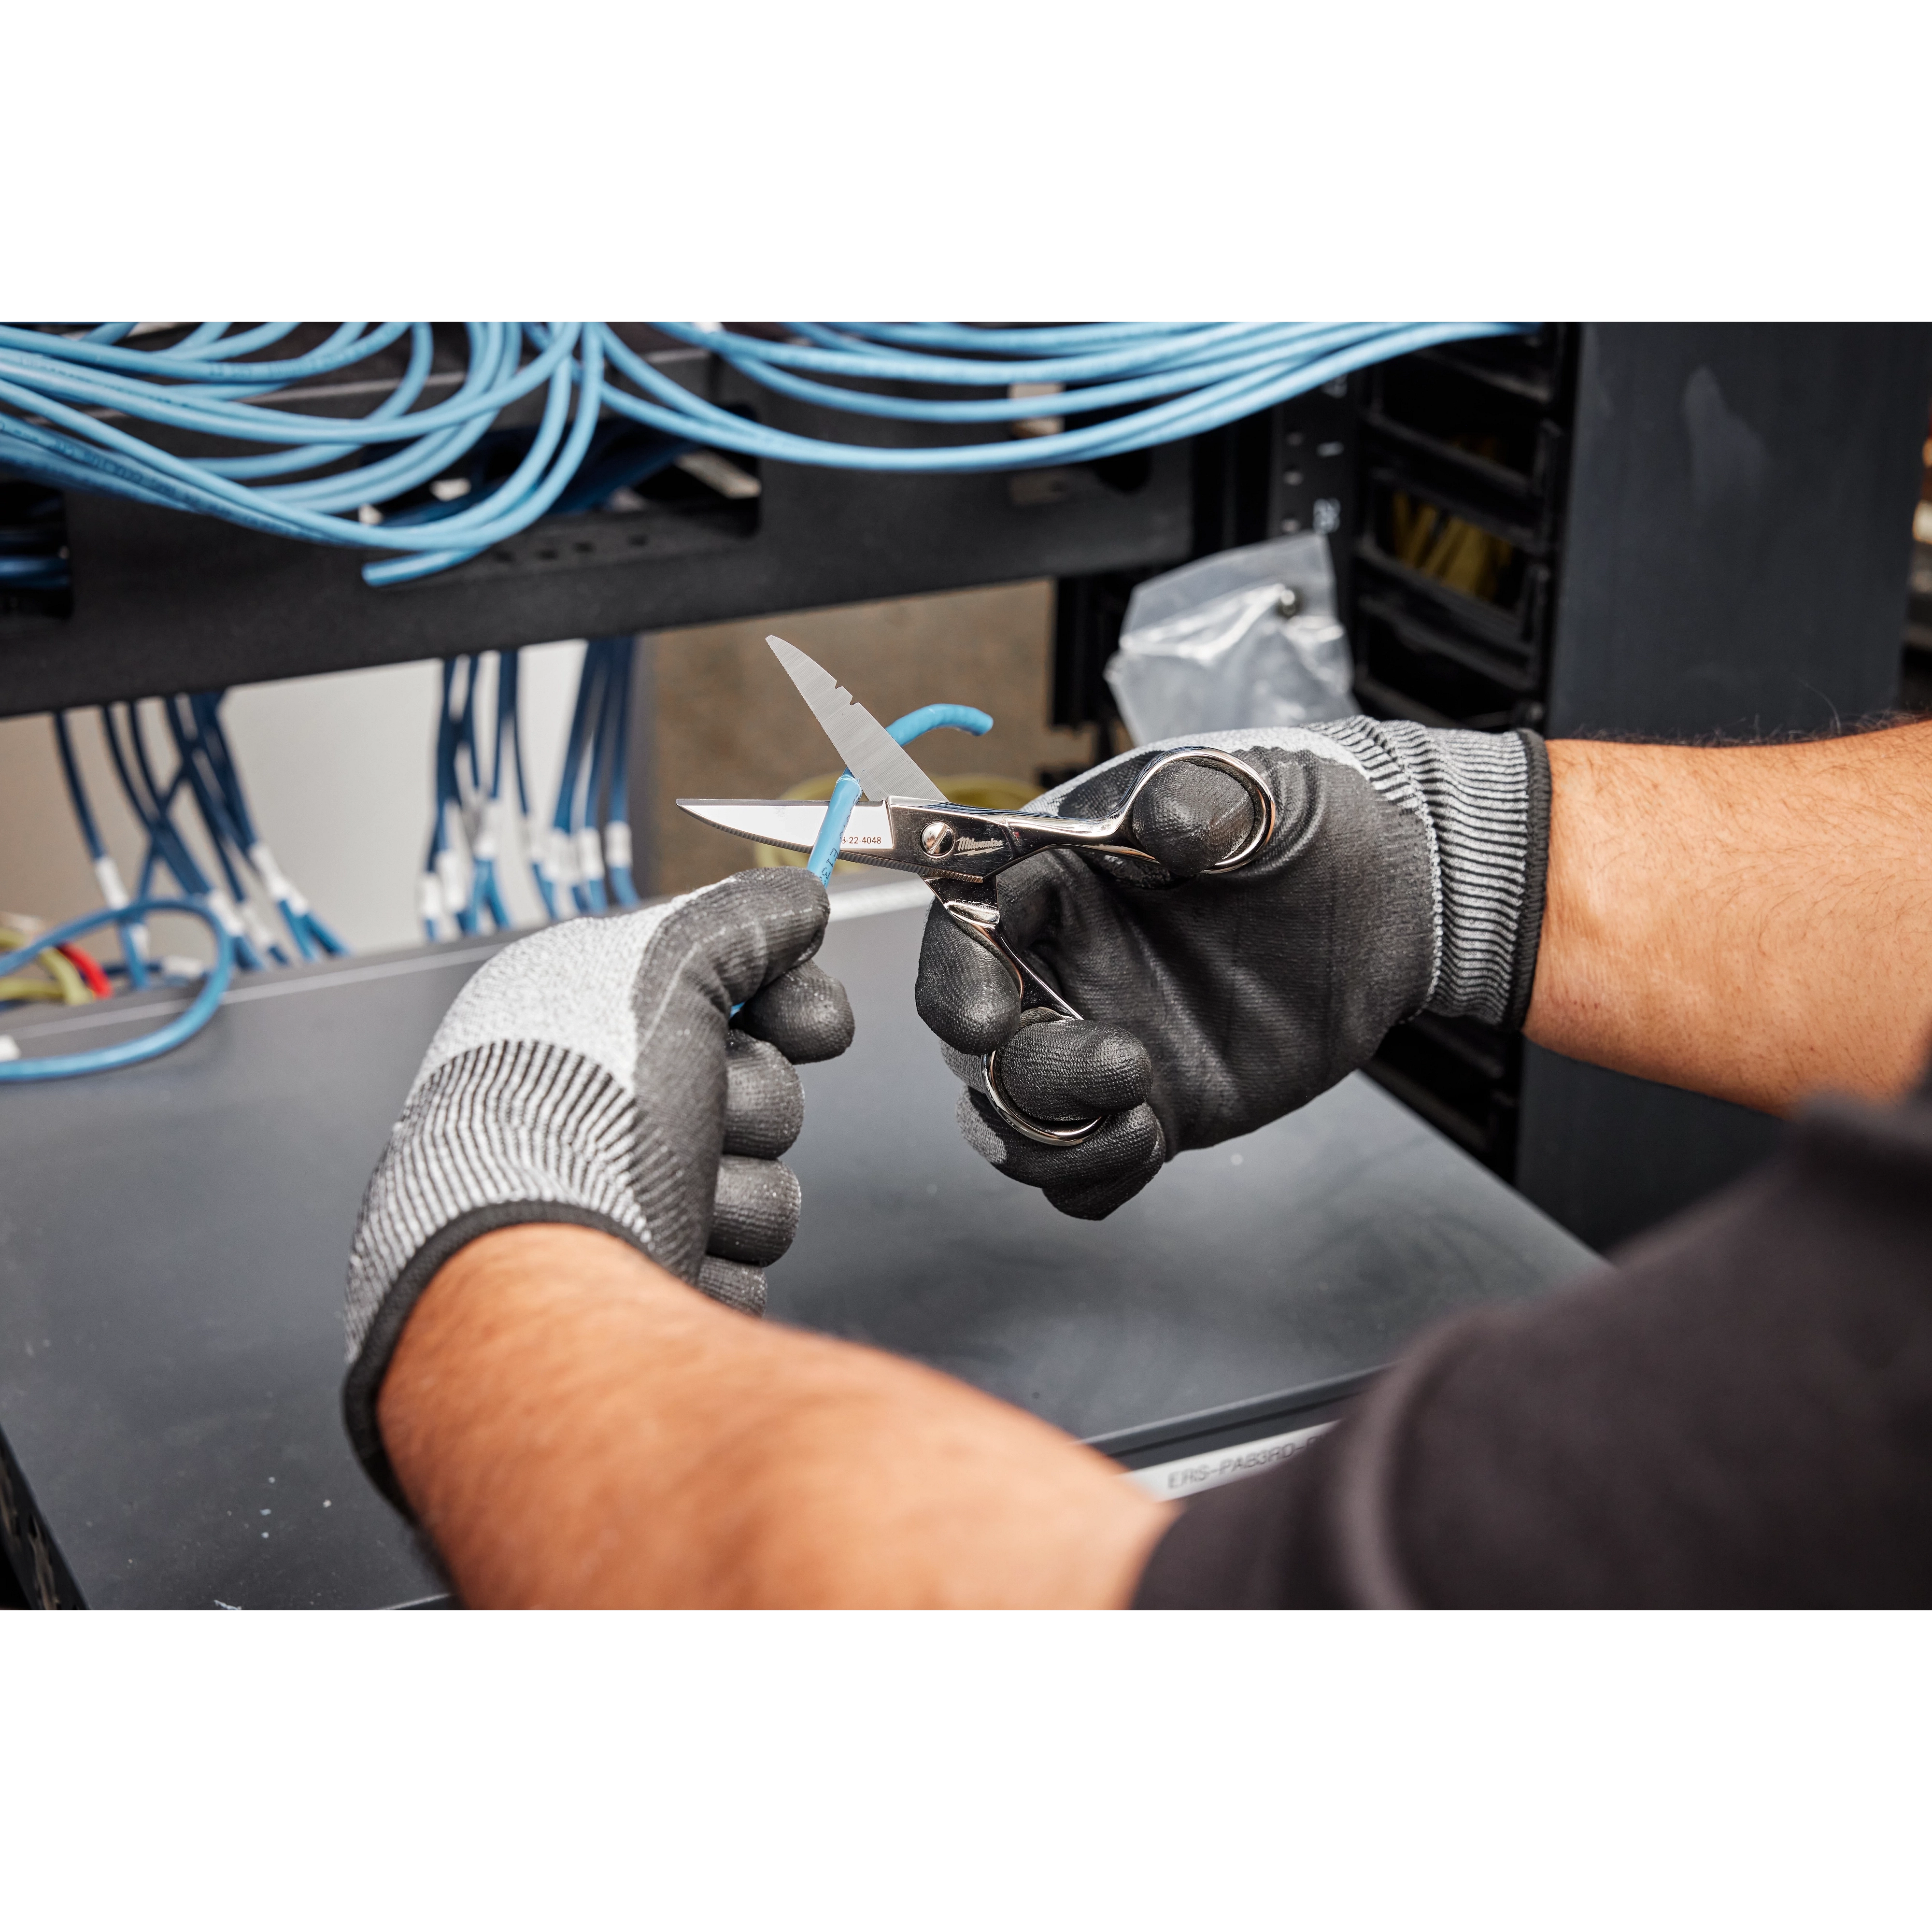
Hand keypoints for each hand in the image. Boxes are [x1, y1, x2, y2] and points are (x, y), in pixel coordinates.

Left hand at [344, 868, 851, 1497]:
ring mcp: (618, 1201)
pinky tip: (663, 1252)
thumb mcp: (665, 963)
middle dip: (752, 1108)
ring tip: (668, 1196)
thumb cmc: (570, 1117)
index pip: (726, 994)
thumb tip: (798, 897)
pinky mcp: (641, 1284)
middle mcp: (595, 1105)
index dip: (788, 1007)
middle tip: (699, 1112)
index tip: (812, 1025)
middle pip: (758, 1093)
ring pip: (758, 1189)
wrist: (529, 1273)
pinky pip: (739, 1269)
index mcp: (584, 1018)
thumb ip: (744, 917)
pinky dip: (718, 1262)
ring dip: (737, 1195)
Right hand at [915, 722, 1547, 1218]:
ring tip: (1145, 1119)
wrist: (1383, 897)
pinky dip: (1093, 1176)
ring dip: (1055, 1139)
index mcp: (1053, 886)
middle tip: (1125, 1064)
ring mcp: (1096, 1045)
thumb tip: (1160, 825)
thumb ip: (1195, 806)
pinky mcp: (1149, 1107)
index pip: (963, 935)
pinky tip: (1152, 1143)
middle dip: (1030, 1076)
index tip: (987, 1022)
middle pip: (977, 1050)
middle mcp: (1057, 973)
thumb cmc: (1297, 825)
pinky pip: (1079, 1172)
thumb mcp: (1248, 793)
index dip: (955, 983)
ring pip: (1015, 1123)